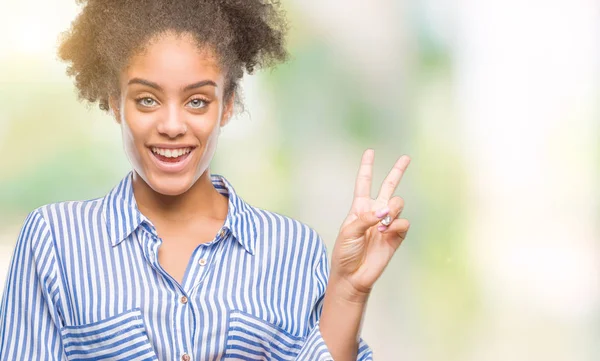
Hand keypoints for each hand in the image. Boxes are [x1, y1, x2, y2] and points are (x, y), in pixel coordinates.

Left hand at [330, 149, 410, 301]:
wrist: (352, 276)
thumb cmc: (345, 253)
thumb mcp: (349, 232)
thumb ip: (366, 218)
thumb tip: (384, 211)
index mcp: (359, 208)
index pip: (363, 183)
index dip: (367, 167)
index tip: (370, 152)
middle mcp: (375, 212)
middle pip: (388, 186)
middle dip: (397, 172)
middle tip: (406, 158)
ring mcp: (387, 224)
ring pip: (397, 203)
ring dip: (391, 209)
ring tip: (382, 224)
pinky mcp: (396, 236)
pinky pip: (403, 222)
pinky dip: (396, 225)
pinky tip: (387, 233)